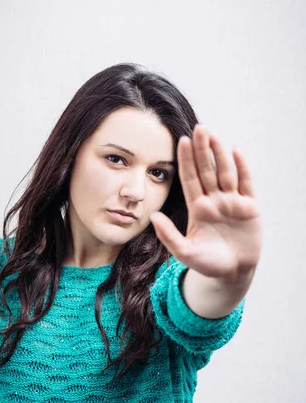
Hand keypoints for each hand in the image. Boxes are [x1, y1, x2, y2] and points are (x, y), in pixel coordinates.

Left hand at [149, 124, 262, 281]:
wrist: (233, 274)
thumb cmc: (207, 264)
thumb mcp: (185, 252)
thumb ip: (169, 236)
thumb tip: (152, 216)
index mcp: (198, 208)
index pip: (190, 178)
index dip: (186, 160)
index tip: (180, 141)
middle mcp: (214, 200)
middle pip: (207, 170)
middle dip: (202, 150)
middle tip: (198, 128)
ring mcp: (232, 202)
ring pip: (225, 172)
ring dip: (220, 154)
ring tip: (213, 135)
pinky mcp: (250, 207)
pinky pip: (246, 184)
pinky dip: (242, 168)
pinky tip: (236, 152)